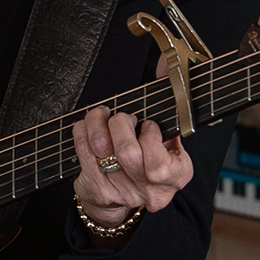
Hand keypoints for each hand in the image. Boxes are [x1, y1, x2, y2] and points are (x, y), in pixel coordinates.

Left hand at [71, 59, 192, 233]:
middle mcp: (151, 190)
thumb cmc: (149, 157)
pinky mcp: (98, 190)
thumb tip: (164, 61)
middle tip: (122, 118)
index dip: (150, 137)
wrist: (125, 198)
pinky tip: (88, 126)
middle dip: (120, 124)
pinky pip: (83, 151)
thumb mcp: (167, 135)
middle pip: (128, 153)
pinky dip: (83, 131)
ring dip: (97, 123)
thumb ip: (168, 99)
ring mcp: (122, 192)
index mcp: (176, 176)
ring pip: (102, 150)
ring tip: (102, 117)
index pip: (160, 165)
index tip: (148, 125)